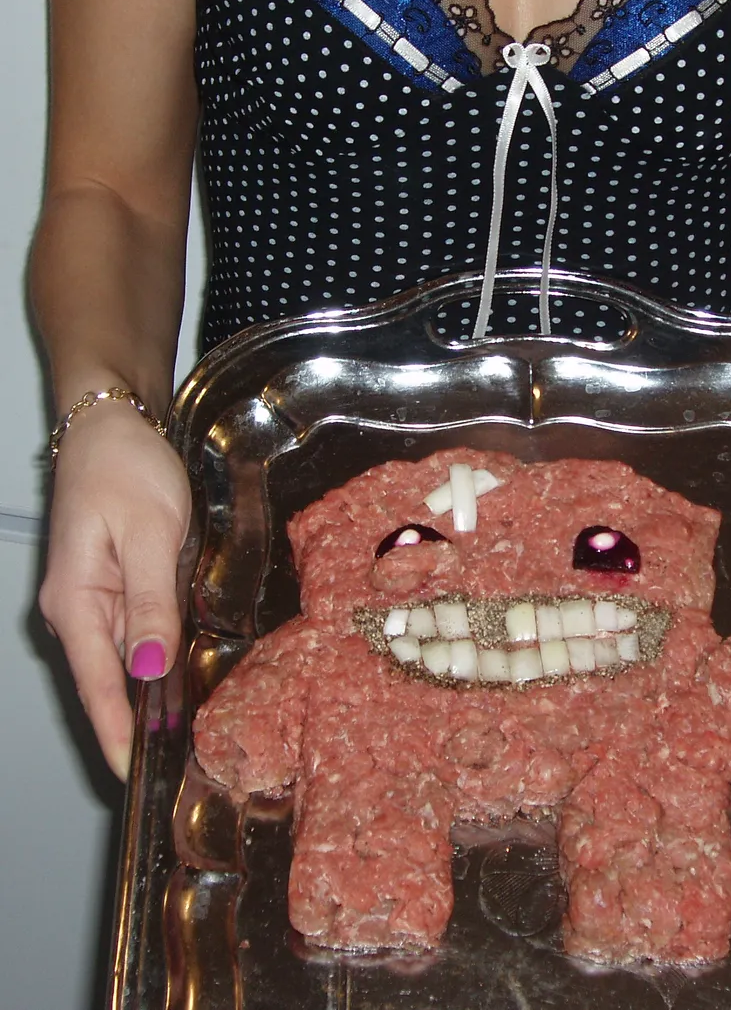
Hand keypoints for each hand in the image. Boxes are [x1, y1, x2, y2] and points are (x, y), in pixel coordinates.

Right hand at [39, 402, 190, 779]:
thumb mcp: (148, 533)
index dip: (117, 731)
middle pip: (111, 677)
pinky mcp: (117, 580)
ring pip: (127, 654)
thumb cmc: (122, 467)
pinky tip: (182, 671)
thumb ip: (150, 602)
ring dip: (152, 689)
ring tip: (188, 731)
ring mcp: (96, 594)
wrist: (111, 422)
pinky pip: (136, 627)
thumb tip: (149, 666)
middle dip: (140, 720)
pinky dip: (157, 651)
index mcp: (76, 601)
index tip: (134, 775)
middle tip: (180, 762)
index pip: (98, 684)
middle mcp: (79, 606)